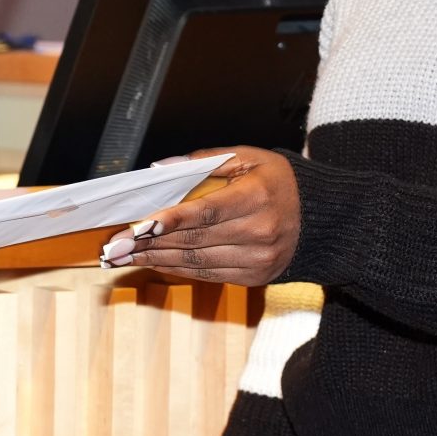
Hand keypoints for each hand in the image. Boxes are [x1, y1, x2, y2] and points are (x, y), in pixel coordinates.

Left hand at [98, 146, 299, 283]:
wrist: (321, 219)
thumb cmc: (279, 182)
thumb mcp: (249, 158)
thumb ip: (204, 162)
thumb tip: (160, 169)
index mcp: (257, 197)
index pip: (206, 212)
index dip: (171, 220)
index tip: (139, 225)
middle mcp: (260, 232)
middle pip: (194, 241)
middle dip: (149, 244)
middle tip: (115, 245)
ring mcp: (259, 259)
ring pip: (197, 263)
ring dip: (156, 260)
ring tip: (124, 257)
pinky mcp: (255, 277)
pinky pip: (208, 275)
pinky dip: (177, 269)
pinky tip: (153, 262)